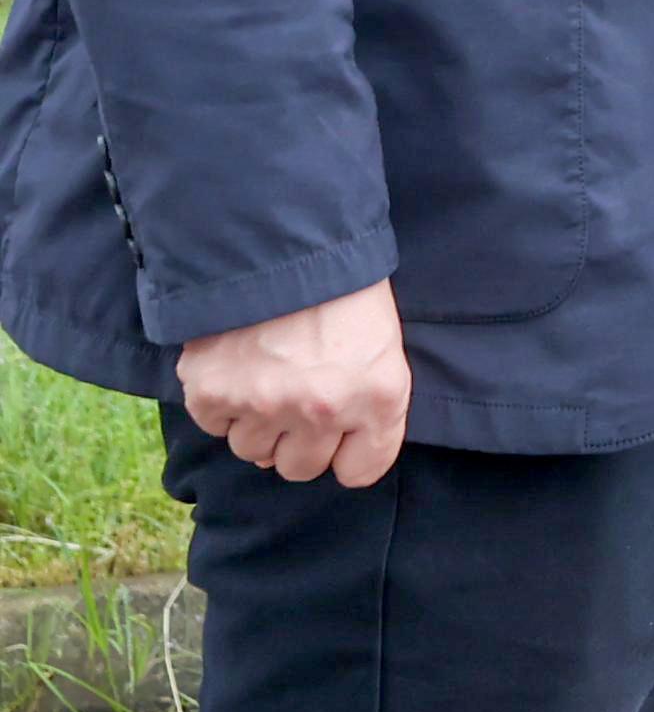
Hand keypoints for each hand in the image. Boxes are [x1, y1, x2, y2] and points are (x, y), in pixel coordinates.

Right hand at [176, 281, 410, 486]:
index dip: (349, 453)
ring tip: (265, 377)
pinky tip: (236, 366)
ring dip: (257, 423)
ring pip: (252, 451)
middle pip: (300, 468)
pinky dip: (221, 402)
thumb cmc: (343, 287)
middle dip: (298, 442)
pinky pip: (215, 424)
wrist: (282, 239)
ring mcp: (263, 404)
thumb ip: (367, 401)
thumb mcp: (383, 344)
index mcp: (376, 398)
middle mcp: (321, 410)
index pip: (361, 471)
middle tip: (296, 403)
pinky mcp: (212, 392)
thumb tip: (341, 445)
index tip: (340, 435)